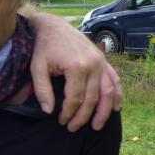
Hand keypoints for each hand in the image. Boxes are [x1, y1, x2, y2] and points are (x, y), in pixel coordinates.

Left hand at [28, 12, 122, 131]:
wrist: (52, 26)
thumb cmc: (43, 47)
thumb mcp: (37, 67)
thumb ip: (42, 89)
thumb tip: (48, 111)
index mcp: (77, 67)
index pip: (75, 99)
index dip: (68, 114)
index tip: (60, 122)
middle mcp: (94, 64)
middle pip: (92, 99)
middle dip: (83, 117)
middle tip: (73, 128)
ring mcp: (102, 62)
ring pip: (108, 92)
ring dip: (104, 112)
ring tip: (97, 126)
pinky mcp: (104, 60)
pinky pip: (114, 80)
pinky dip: (117, 95)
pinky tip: (115, 108)